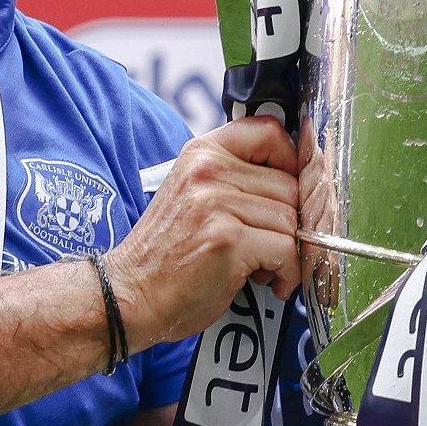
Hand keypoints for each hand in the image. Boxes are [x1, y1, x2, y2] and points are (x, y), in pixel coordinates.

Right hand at [105, 115, 300, 347]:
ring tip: (265, 267)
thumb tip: (296, 182)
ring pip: (291, 220)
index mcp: (202, 154)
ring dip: (289, 252)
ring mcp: (217, 203)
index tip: (292, 190)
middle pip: (289, 186)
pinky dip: (287, 272)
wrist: (131, 293)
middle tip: (272, 247)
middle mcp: (208, 170)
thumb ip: (233, 178)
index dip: (292, 160)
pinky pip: (285, 249)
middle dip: (292, 223)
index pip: (268, 132)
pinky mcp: (227, 239)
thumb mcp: (193, 195)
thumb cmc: (168, 253)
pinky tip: (269, 282)